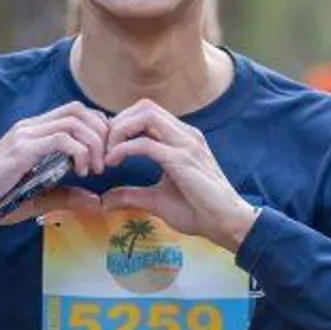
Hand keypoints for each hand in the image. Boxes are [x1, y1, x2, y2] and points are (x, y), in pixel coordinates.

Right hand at [0, 102, 108, 231]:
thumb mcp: (40, 197)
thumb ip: (67, 196)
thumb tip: (96, 202)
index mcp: (34, 131)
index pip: (76, 112)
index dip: (97, 129)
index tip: (104, 155)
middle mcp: (30, 126)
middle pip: (79, 110)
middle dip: (101, 134)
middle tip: (105, 162)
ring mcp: (25, 135)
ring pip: (74, 121)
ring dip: (93, 144)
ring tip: (94, 170)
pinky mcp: (22, 149)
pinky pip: (61, 139)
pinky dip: (79, 153)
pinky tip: (80, 172)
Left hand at [100, 100, 259, 251]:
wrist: (227, 223)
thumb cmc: (198, 210)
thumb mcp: (157, 200)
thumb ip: (131, 195)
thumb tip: (104, 200)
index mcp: (182, 138)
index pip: (147, 113)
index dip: (122, 125)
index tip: (107, 147)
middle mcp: (185, 134)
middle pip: (144, 107)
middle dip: (117, 123)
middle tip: (103, 148)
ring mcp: (186, 143)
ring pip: (145, 115)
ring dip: (119, 130)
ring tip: (107, 153)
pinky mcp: (182, 159)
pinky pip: (146, 143)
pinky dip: (123, 149)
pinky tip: (112, 162)